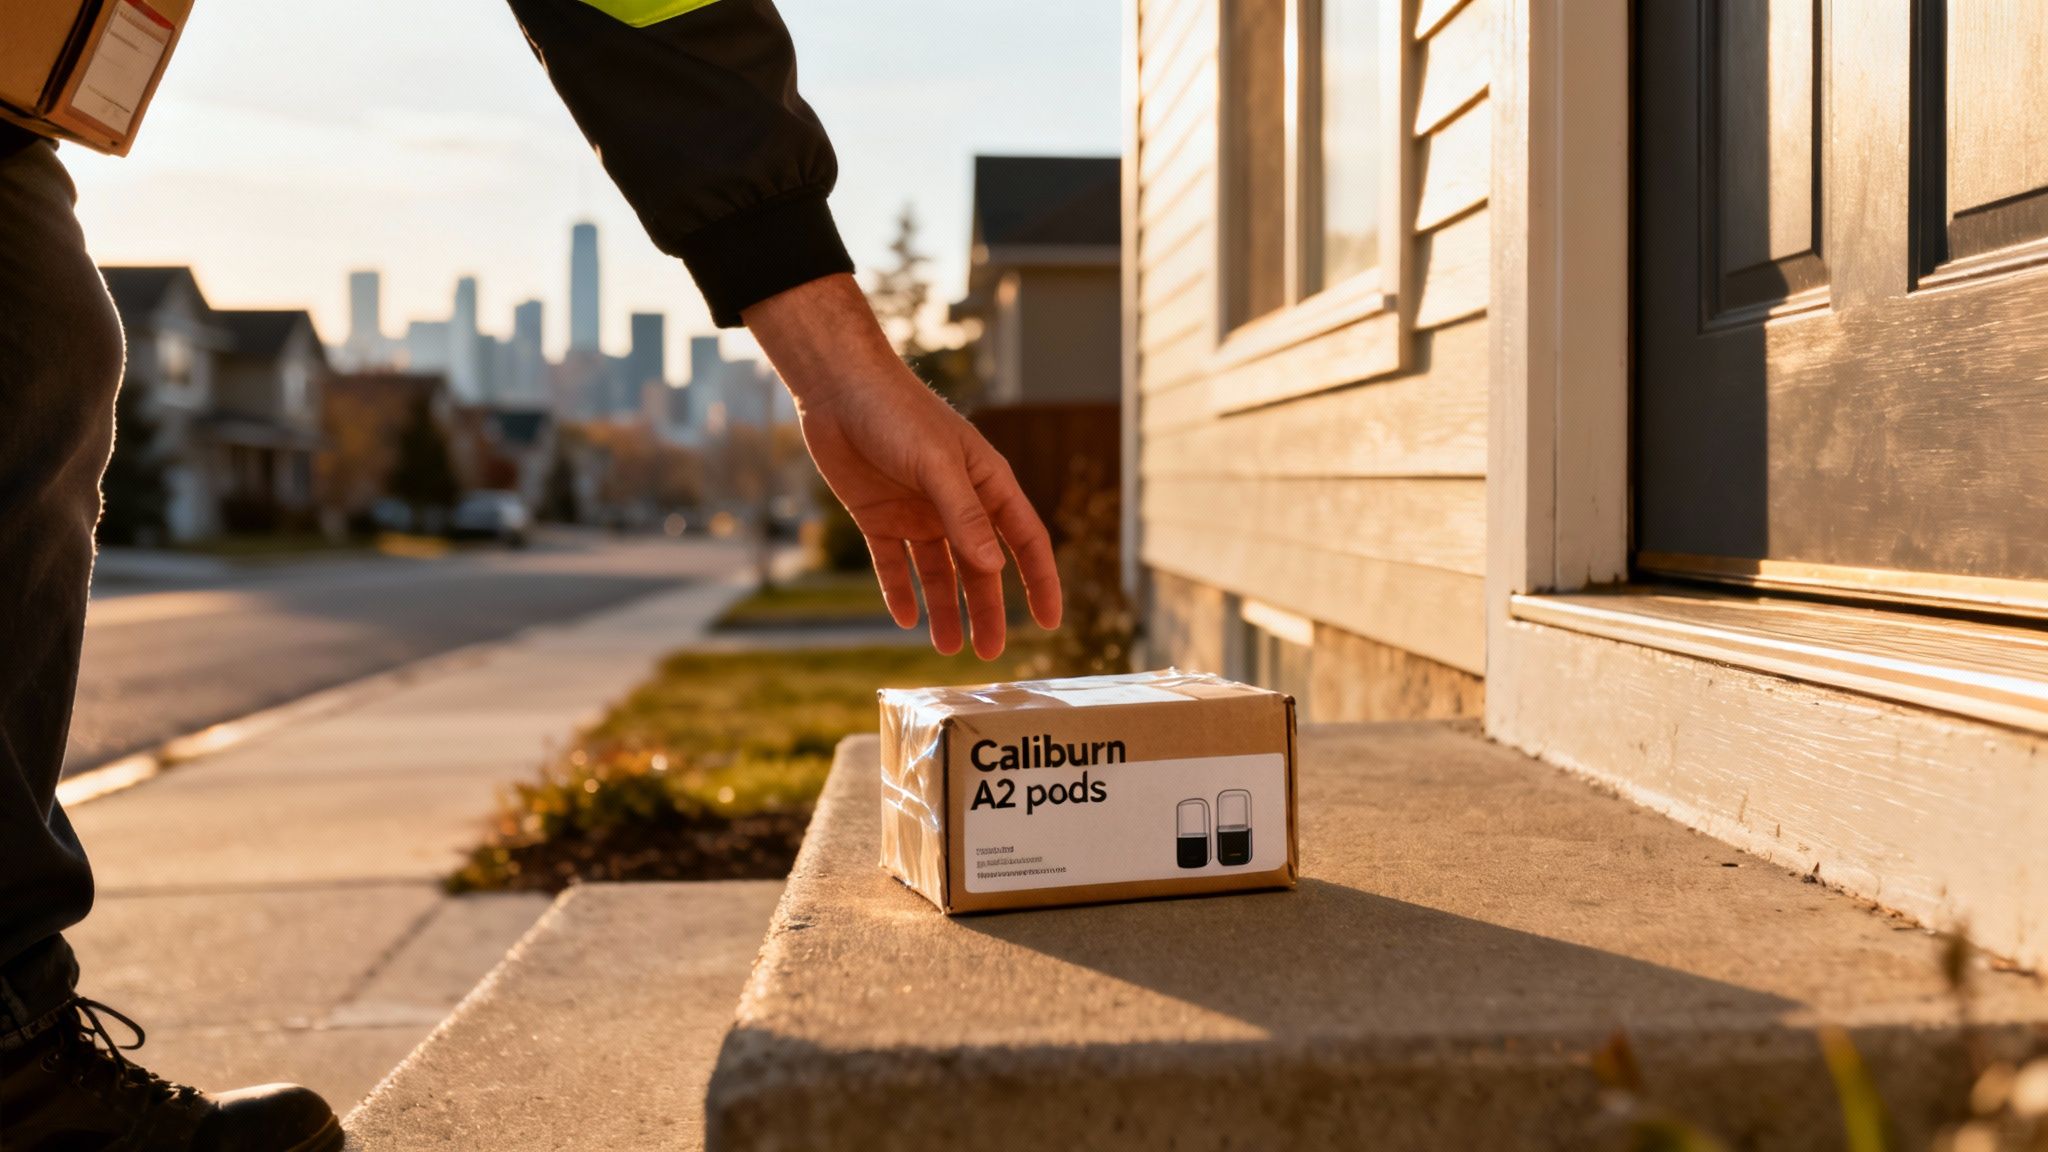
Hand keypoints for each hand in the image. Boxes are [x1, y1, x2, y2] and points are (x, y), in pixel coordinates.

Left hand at [743, 274, 1061, 657]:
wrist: (839, 389)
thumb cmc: (899, 414)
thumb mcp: (937, 466)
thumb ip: (965, 517)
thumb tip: (994, 568)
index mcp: (987, 484)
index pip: (1025, 540)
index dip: (1039, 581)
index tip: (1050, 622)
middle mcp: (957, 503)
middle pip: (981, 567)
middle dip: (987, 610)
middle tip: (990, 654)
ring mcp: (918, 512)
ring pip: (939, 572)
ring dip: (945, 608)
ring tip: (947, 648)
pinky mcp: (880, 517)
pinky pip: (894, 564)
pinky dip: (901, 591)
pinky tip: (906, 620)